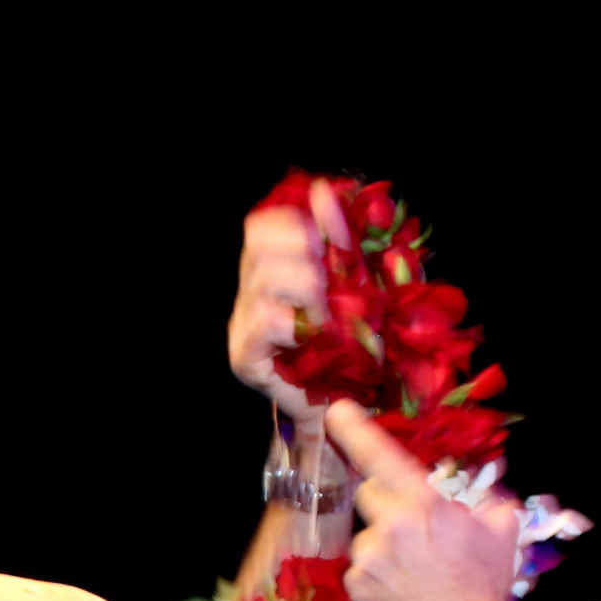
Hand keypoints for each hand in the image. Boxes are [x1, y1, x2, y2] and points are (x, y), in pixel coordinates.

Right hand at [226, 179, 347, 413]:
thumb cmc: (354, 347)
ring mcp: (242, 325)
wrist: (344, 410)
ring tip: (329, 311)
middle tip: (331, 279)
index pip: (261, 225)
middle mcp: (249, 294)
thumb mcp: (358, 284)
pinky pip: (267, 320)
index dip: (298, 220)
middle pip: (257, 242)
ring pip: (264, 276)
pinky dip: (299, 320)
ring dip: (308, 285)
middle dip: (304, 250)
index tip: (334, 238)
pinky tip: (318, 335)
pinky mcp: (244, 356)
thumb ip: (343, 239)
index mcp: (269, 271)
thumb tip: (326, 190)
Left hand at [331, 399, 523, 600]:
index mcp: (423, 505)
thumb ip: (489, 499)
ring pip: (366, 535)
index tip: (336, 410)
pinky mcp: (356, 585)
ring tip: (412, 570)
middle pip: (369, 494)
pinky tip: (399, 589)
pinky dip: (374, 575)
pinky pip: (360, 568)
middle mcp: (390, 525)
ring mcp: (368, 557)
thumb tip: (489, 483)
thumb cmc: (485, 584)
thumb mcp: (500, 531)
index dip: (356, 430)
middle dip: (387, 505)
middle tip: (413, 531)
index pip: (381, 456)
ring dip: (383, 545)